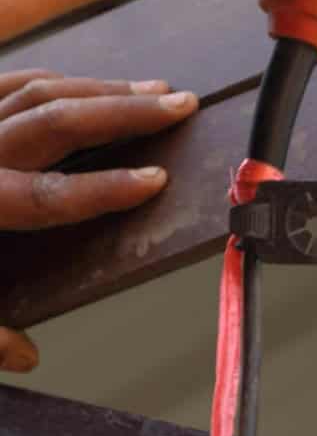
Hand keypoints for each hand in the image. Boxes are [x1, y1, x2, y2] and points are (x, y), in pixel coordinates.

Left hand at [0, 70, 198, 371]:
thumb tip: (26, 356)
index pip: (54, 196)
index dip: (109, 188)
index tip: (158, 179)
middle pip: (57, 121)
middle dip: (124, 112)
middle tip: (180, 104)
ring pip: (39, 91)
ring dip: (102, 88)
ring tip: (153, 91)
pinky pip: (9, 82)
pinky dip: (55, 79)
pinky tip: (86, 84)